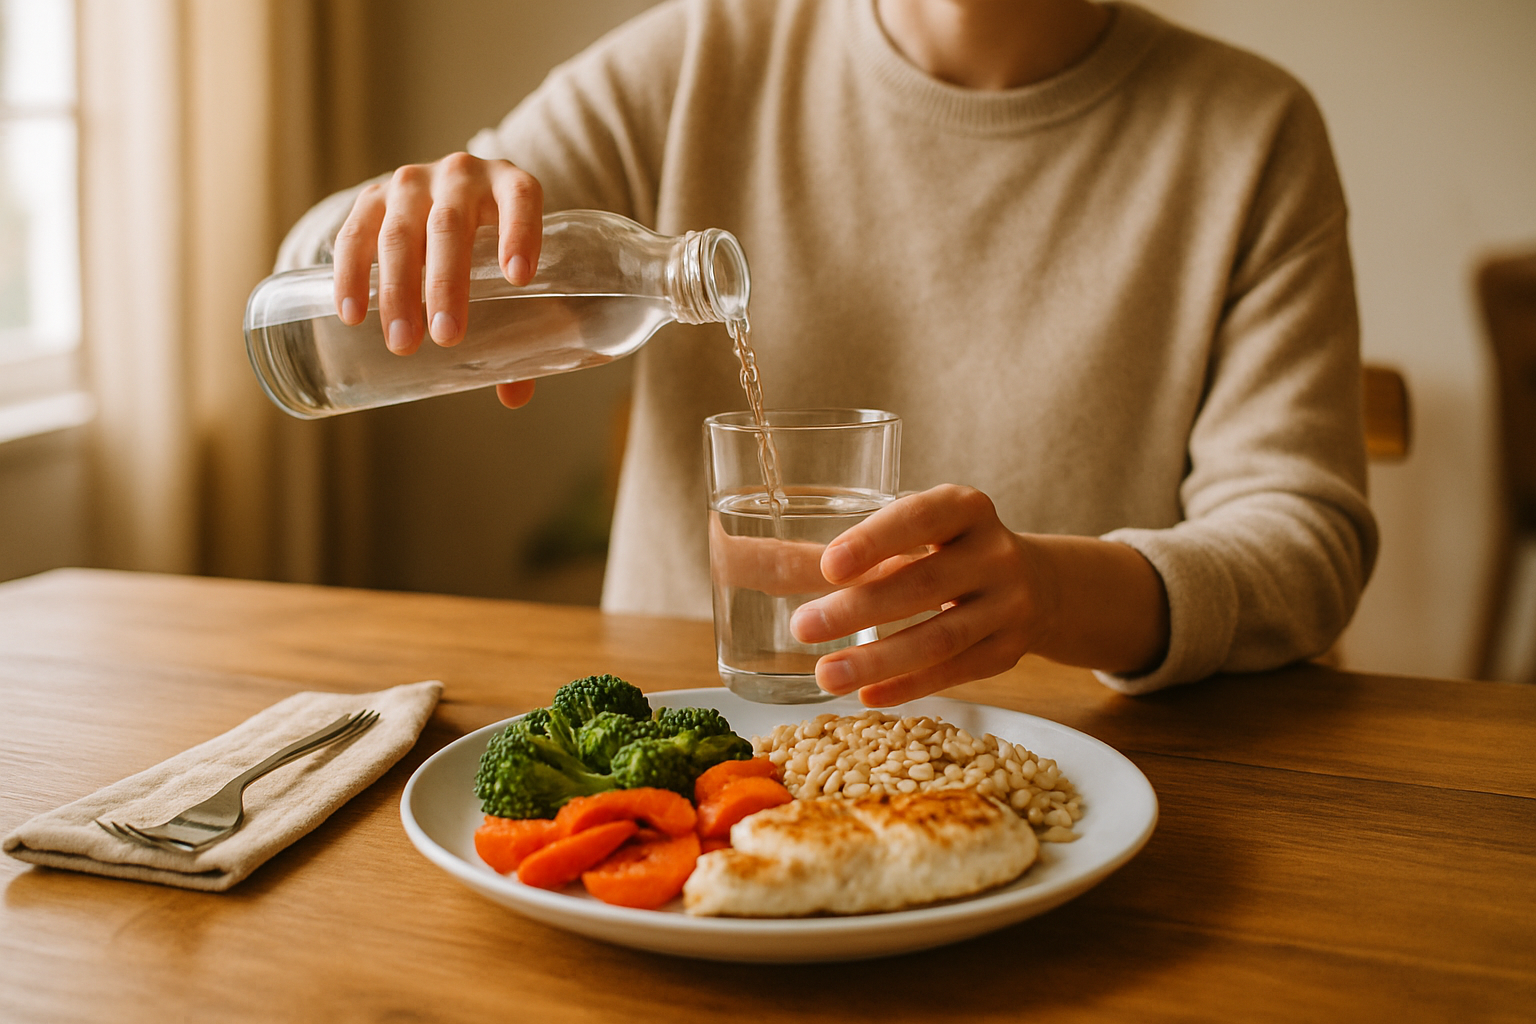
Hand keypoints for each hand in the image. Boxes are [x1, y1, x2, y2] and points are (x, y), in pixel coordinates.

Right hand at [331, 152, 543, 412]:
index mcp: (509, 185)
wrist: (447, 198)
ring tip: (402, 343)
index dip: (521, 233)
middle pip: (450, 226)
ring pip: (400, 233)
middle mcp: (460, 175)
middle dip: (446, 283)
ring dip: (398, 290)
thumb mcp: (516, 271)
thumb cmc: (496, 246)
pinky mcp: (372, 197)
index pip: (521, 199)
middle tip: (447, 337)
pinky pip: (354, 234)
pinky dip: (351, 275)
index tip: (520, 278)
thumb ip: (524, 327)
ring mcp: (412, 182)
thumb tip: (514, 396)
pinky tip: (352, 313)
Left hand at [789, 484, 1169, 705]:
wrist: (1037, 584)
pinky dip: (906, 686)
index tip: (827, 566)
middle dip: (858, 609)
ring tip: (824, 674)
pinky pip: (954, 673)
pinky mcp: (1009, 652)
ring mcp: (1009, 604)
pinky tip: (864, 696)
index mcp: (965, 508)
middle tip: (802, 627)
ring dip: (876, 659)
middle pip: (921, 584)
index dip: (875, 541)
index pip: (920, 517)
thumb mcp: (912, 534)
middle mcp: (994, 552)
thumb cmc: (945, 551)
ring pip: (938, 638)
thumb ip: (844, 550)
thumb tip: (739, 557)